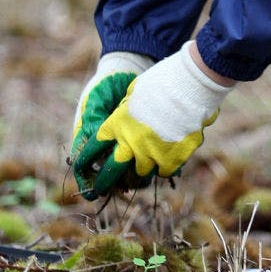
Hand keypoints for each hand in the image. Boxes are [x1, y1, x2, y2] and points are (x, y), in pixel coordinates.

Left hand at [73, 41, 234, 198]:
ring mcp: (152, 153)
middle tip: (100, 190)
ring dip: (141, 169)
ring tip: (144, 165)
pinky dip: (166, 166)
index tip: (81, 168)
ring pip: (141, 172)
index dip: (86, 159)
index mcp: (117, 125)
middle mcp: (130, 143)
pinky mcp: (173, 159)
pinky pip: (165, 172)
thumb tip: (123, 118)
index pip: (94, 148)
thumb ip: (126, 112)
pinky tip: (169, 157)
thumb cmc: (161, 81)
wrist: (190, 84)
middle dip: (103, 183)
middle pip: (112, 171)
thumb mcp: (134, 93)